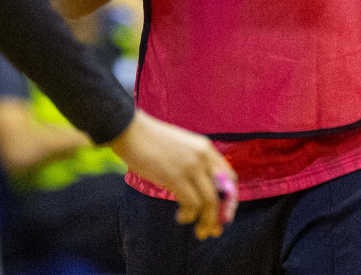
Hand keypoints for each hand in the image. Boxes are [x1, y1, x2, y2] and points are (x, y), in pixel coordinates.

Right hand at [108, 109, 235, 239]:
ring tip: (198, 230)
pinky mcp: (175, 177)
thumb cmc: (151, 140)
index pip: (230, 178)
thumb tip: (200, 191)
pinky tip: (181, 217)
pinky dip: (188, 215)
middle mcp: (203, 156)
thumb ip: (194, 164)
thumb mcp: (181, 147)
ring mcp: (190, 166)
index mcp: (206, 148)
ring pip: (209, 202)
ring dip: (206, 221)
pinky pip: (191, 204)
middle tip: (212, 230)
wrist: (130, 131)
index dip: (229, 199)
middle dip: (219, 216)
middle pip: (223, 193)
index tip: (222, 213)